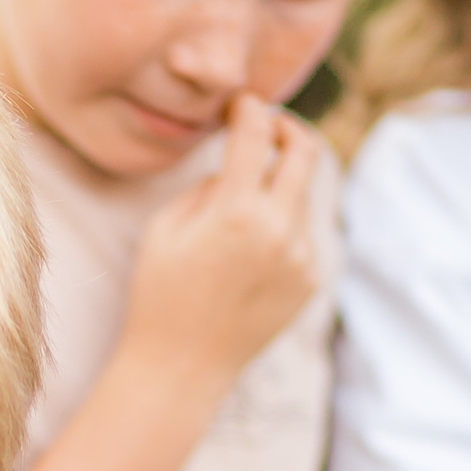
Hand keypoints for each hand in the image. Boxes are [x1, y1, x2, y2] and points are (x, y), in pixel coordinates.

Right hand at [117, 92, 322, 389]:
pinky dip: (280, 227)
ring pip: (302, 196)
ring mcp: (302, 257)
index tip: (240, 105)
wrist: (182, 366)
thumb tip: (238, 167)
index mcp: (237, 211)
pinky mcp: (310, 279)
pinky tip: (247, 255)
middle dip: (289, 129)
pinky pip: (302, 234)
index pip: (257, 134)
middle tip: (271, 126)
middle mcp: (279, 230)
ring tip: (242, 209)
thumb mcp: (165, 227)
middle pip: (307, 152)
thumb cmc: (160, 294)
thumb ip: (209, 186)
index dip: (249, 109)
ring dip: (279, 187)